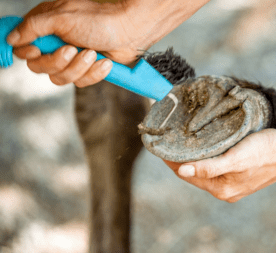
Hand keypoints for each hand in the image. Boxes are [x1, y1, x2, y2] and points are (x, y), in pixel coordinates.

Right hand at [7, 0, 208, 86]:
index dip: (29, 53)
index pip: (22, 47)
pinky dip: (94, 74)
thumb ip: (33, 28)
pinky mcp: (88, 70)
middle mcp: (56, 43)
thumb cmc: (100, 19)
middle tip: (72, 49)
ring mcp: (73, 59)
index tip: (39, 50)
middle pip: (39, 67)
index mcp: (46, 27)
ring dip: (79, 68)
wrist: (131, 31)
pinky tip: (104, 62)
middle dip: (58, 62)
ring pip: (60, 79)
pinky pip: (81, 83)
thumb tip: (11, 39)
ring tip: (93, 53)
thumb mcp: (62, 17)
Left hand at [164, 128, 275, 202]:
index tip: (159, 144)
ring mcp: (234, 183)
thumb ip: (209, 167)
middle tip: (168, 140)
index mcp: (222, 188)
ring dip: (193, 158)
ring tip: (181, 141)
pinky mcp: (240, 174)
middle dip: (180, 159)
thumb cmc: (266, 151)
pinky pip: (215, 167)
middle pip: (194, 174)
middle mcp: (226, 189)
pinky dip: (206, 158)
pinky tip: (203, 147)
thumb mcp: (235, 158)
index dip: (170, 160)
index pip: (186, 175)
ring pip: (204, 170)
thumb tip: (182, 171)